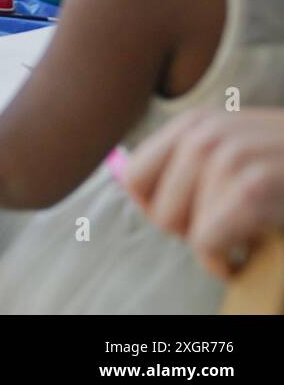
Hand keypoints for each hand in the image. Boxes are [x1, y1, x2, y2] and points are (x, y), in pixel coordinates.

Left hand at [124, 107, 283, 278]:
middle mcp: (205, 134)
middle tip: (233, 226)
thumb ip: (191, 162)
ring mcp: (228, 159)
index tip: (196, 215)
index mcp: (196, 123)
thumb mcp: (239, 149)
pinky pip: (206, 244)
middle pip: (157, 211)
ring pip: (182, 230)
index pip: (134, 178)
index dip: (160, 208)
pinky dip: (224, 261)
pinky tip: (249, 253)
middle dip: (192, 230)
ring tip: (249, 233)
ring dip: (215, 246)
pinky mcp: (251, 190)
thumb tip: (135, 190)